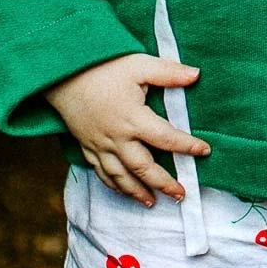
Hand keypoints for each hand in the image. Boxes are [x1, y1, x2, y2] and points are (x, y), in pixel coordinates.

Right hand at [46, 54, 210, 205]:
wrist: (61, 73)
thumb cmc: (103, 67)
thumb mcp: (139, 65)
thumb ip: (168, 73)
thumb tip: (196, 75)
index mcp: (133, 118)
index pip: (166, 138)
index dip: (187, 146)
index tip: (204, 151)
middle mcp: (117, 137)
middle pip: (144, 168)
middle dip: (164, 183)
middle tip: (181, 194)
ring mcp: (99, 145)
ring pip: (121, 176)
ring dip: (138, 192)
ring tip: (153, 202)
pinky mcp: (86, 146)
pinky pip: (101, 172)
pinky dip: (114, 185)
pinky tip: (124, 191)